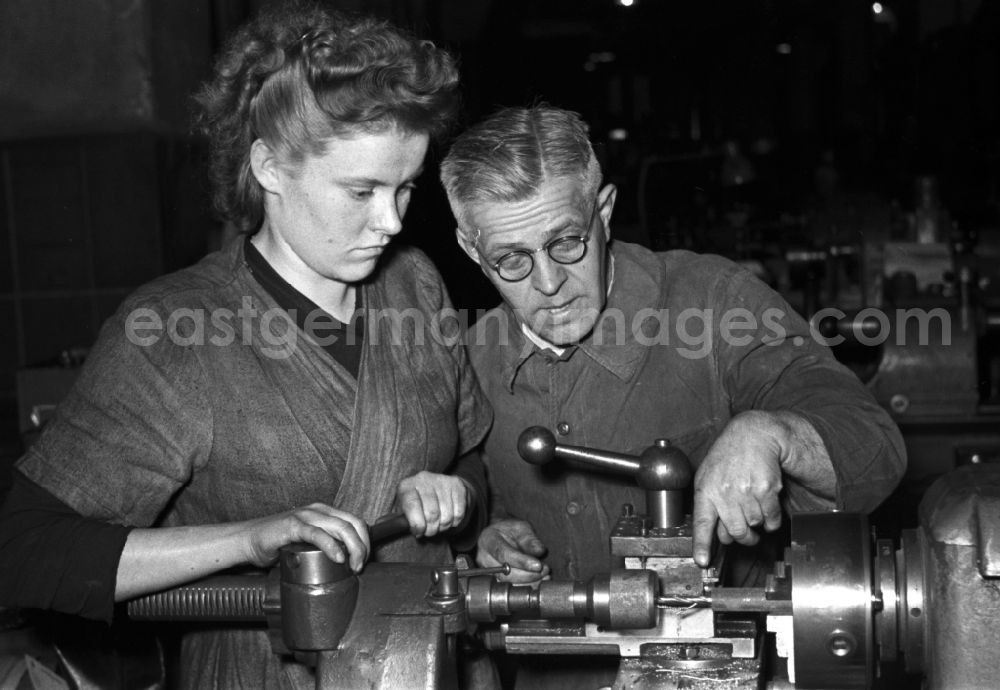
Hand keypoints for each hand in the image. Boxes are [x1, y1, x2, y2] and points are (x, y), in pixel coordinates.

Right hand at [243, 503, 369, 571]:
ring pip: (340, 527)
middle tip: (360, 566)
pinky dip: (331, 545)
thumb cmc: (279, 544)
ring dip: (353, 547)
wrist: (248, 540)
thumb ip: (326, 546)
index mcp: (325, 512)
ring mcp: (305, 516)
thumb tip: (348, 564)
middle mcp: (318, 510)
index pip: (355, 522)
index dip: (365, 541)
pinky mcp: (292, 526)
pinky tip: (338, 557)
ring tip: (353, 566)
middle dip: (362, 546)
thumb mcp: (309, 544)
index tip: (365, 560)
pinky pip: (317, 534)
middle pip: (352, 524)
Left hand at [396, 471, 470, 537]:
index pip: (412, 505)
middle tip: (430, 531)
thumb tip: (414, 531)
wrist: (440, 490)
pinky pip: (458, 513)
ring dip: (443, 526)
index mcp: (406, 486)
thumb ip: (405, 523)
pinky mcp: (457, 485)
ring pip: (446, 516)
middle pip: (431, 513)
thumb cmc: (419, 506)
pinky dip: (455, 522)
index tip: (419, 533)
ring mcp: (442, 480)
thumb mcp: (406, 512)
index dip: (416, 524)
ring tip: (439, 524)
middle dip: (431, 529)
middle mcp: (424, 479)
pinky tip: (449, 518)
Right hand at [476, 519, 550, 582]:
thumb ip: (530, 539)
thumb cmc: (510, 530)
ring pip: (508, 583)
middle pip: (504, 572)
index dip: (521, 561)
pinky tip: (539, 582)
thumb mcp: (521, 527)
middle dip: (528, 575)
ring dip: (529, 582)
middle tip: (545, 570)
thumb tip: (539, 551)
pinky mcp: (495, 580)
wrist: (501, 535)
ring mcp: (488, 571)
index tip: (538, 565)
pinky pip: (510, 588)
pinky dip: (527, 586)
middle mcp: (484, 557)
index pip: (503, 553)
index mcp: (488, 539)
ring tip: (544, 576)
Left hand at [692, 414, 783, 566]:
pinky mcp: (766, 490)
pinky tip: (767, 508)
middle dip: (743, 538)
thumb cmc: (728, 458)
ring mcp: (746, 491)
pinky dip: (772, 521)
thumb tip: (717, 536)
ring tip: (755, 507)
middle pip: (735, 532)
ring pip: (755, 526)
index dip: (702, 544)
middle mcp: (725, 492)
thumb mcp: (708, 477)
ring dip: (757, 524)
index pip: (702, 523)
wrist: (752, 436)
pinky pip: (771, 519)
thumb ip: (709, 505)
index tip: (702, 561)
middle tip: (747, 535)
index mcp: (706, 490)